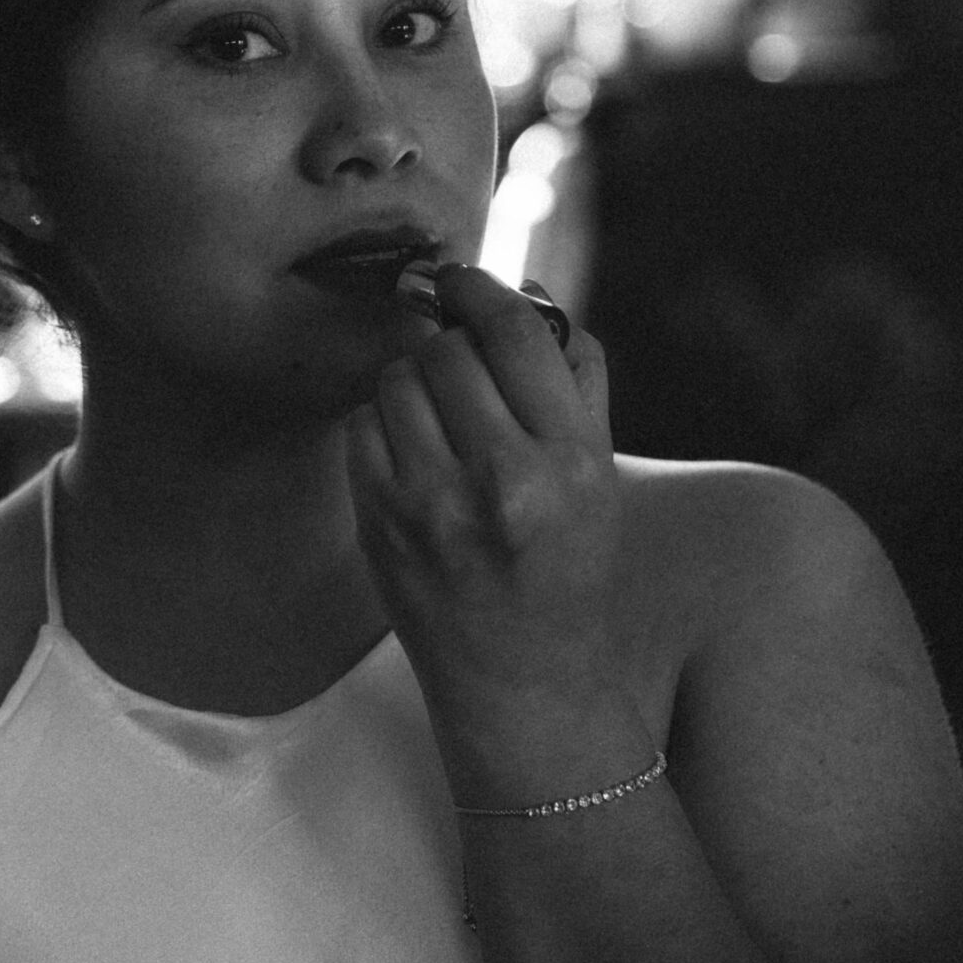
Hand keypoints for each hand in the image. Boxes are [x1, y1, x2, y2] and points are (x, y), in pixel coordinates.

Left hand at [344, 265, 625, 727]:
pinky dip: (382, 423)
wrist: (520, 682)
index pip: (514, 333)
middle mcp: (501, 481)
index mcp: (569, 461)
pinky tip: (411, 452)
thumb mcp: (600, 474)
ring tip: (439, 415)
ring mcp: (432, 507)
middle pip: (448, 351)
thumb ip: (575, 379)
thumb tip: (520, 291)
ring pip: (397, 380)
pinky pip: (362, 425)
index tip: (465, 281)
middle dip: (452, 345)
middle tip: (463, 368)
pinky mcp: (379, 526)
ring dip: (414, 380)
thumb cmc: (568, 567)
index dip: (481, 290)